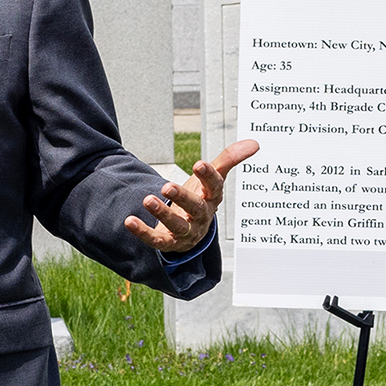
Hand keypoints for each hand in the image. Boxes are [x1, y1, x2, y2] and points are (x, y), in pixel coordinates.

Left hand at [130, 138, 257, 252]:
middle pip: (194, 208)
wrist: (192, 231)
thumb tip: (255, 143)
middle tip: (167, 186)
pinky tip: (130, 221)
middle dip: (182, 198)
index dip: (208, 176)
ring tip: (148, 199)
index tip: (200, 164)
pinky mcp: (169, 242)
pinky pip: (157, 240)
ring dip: (162, 213)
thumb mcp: (213, 179)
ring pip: (176, 225)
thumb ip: (229, 159)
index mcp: (212, 198)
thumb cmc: (202, 198)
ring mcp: (185, 232)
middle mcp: (201, 216)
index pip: (214, 187)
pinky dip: (143, 232)